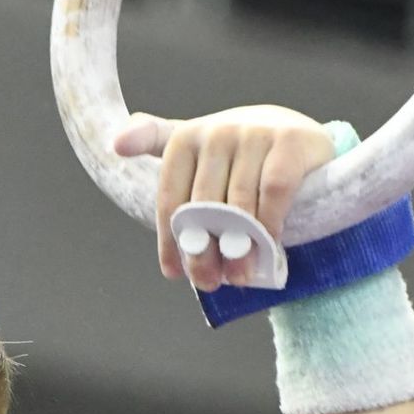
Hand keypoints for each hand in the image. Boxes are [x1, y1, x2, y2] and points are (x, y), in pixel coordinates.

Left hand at [113, 105, 334, 292]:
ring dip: (239, 247)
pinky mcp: (291, 142)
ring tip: (240, 276)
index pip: (171, 199)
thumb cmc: (239, 153)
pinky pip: (274, 193)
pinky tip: (268, 247)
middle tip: (210, 282)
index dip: (171, 240)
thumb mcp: (196, 148)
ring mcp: (255, 133)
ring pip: (239, 204)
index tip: (175, 273)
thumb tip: (116, 145)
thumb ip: (155, 143)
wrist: (297, 134)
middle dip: (204, 251)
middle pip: (203, 206)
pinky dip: (270, 224)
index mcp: (186, 138)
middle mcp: (217, 131)